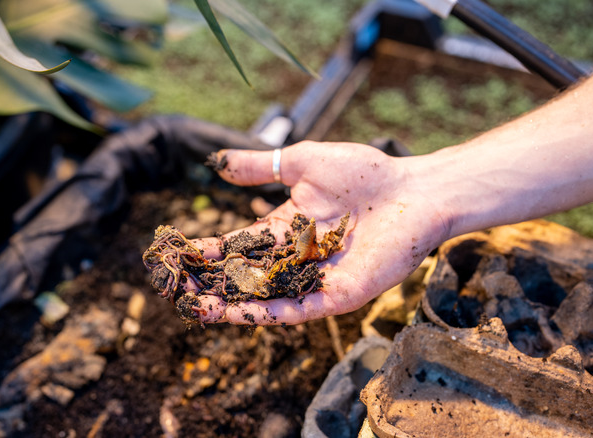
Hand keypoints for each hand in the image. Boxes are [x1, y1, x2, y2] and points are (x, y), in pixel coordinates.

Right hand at [190, 141, 451, 324]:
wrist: (414, 190)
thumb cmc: (365, 172)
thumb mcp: (301, 161)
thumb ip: (259, 166)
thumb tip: (216, 165)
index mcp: (286, 227)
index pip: (239, 243)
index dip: (210, 250)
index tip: (180, 254)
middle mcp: (296, 257)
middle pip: (245, 275)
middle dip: (212, 283)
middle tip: (178, 289)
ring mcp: (315, 278)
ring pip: (265, 297)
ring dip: (231, 304)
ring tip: (198, 307)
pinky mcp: (337, 295)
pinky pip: (297, 308)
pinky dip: (267, 312)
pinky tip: (238, 314)